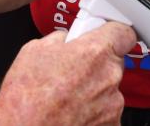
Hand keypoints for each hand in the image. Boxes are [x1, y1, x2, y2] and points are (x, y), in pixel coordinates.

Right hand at [0, 22, 134, 125]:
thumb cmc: (26, 99)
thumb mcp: (34, 50)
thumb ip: (60, 40)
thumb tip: (64, 41)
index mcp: (95, 52)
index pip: (123, 32)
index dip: (113, 32)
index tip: (106, 34)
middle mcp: (109, 77)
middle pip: (113, 62)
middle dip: (95, 64)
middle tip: (73, 70)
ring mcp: (112, 104)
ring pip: (108, 88)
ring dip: (93, 89)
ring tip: (66, 96)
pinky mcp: (111, 124)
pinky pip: (106, 110)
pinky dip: (92, 111)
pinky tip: (71, 111)